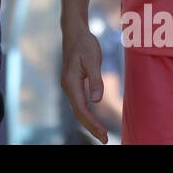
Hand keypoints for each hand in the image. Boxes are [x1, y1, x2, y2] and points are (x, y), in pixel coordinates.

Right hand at [60, 27, 109, 143]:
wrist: (74, 32)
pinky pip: (78, 103)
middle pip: (78, 113)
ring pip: (78, 109)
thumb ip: (95, 80)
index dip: (93, 123)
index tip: (104, 134)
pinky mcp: (72, 84)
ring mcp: (68, 86)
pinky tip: (94, 119)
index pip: (82, 109)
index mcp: (71, 83)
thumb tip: (97, 101)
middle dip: (91, 127)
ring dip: (89, 123)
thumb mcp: (93, 60)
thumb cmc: (85, 44)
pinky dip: (87, 114)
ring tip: (101, 134)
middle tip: (105, 140)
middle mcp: (67, 87)